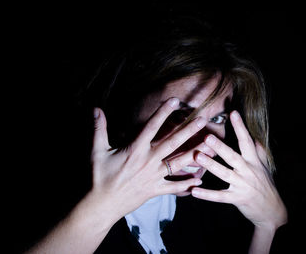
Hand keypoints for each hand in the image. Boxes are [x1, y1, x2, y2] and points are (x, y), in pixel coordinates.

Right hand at [86, 98, 205, 225]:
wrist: (102, 205)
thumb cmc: (99, 177)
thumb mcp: (97, 151)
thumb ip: (99, 129)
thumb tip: (95, 108)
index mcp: (135, 149)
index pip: (152, 126)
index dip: (163, 112)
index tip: (175, 101)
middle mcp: (148, 161)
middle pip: (172, 143)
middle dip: (188, 130)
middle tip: (202, 120)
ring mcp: (154, 176)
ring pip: (178, 163)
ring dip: (195, 154)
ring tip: (210, 147)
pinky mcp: (155, 190)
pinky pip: (173, 187)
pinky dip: (186, 184)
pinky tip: (199, 180)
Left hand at [191, 110, 286, 229]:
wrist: (272, 211)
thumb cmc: (266, 185)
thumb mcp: (264, 166)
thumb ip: (258, 151)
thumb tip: (255, 135)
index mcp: (254, 161)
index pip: (246, 141)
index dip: (240, 127)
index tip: (233, 113)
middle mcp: (248, 171)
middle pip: (233, 156)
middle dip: (220, 146)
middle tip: (207, 136)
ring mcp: (242, 185)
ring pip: (224, 174)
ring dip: (211, 165)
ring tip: (198, 156)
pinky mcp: (237, 199)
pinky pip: (219, 196)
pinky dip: (206, 194)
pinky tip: (194, 191)